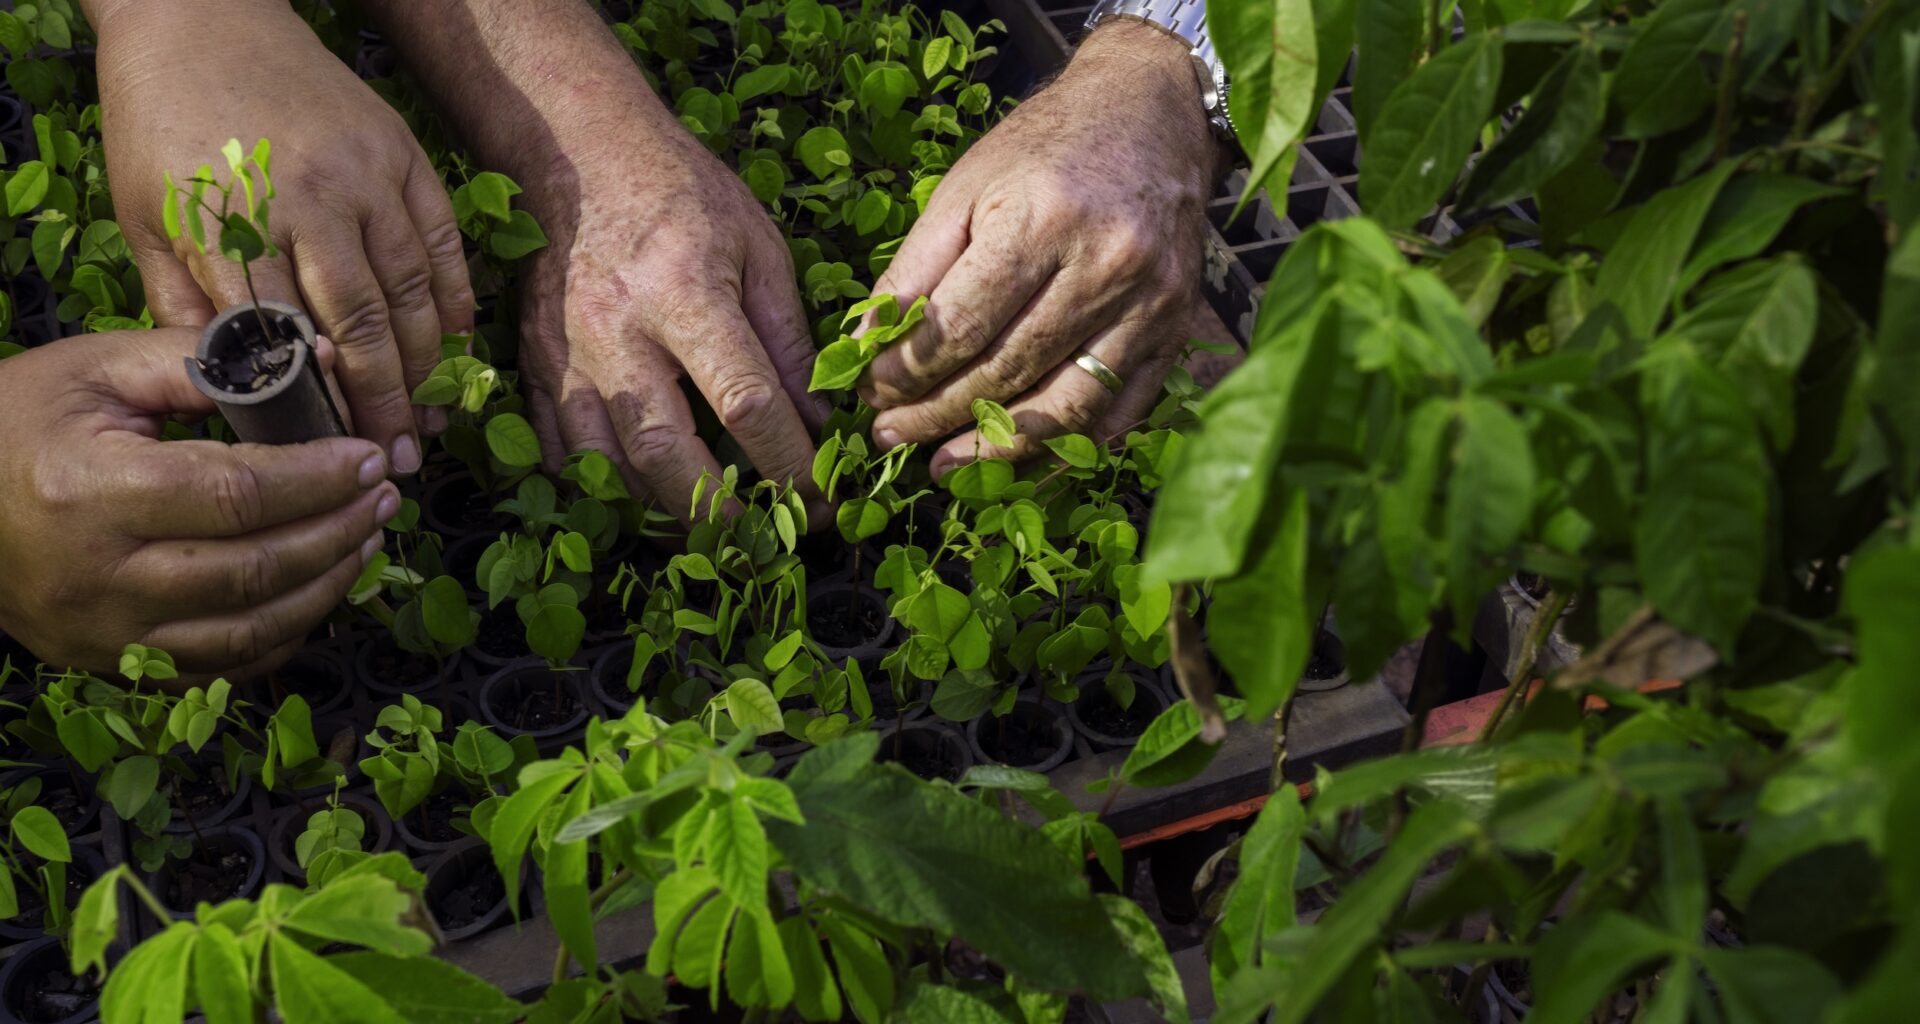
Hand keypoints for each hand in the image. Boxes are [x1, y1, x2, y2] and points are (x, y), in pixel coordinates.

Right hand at [0, 329, 399, 683]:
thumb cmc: (15, 421)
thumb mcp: (94, 369)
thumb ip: (199, 363)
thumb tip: (307, 359)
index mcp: (90, 493)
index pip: (235, 495)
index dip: (317, 480)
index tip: (367, 458)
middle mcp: (100, 578)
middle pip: (255, 570)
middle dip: (338, 531)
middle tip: (383, 495)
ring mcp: (106, 634)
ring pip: (249, 630)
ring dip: (325, 586)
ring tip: (364, 537)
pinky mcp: (112, 663)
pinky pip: (222, 667)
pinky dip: (283, 633)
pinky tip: (316, 589)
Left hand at [90, 0, 473, 474]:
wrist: (201, 17)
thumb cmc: (163, 124)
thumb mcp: (147, 217)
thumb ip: (185, 304)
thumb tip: (227, 390)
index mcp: (236, 221)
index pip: (286, 338)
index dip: (316, 405)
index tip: (330, 456)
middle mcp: (311, 199)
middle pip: (361, 323)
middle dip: (384, 400)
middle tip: (397, 457)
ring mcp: (368, 175)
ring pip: (412, 289)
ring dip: (424, 362)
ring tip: (425, 415)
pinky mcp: (404, 155)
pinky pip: (443, 242)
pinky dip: (453, 298)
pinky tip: (451, 343)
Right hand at [514, 114, 826, 518]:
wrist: (579, 157)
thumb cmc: (684, 197)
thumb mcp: (759, 249)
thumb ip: (789, 340)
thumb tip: (818, 423)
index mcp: (684, 294)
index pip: (745, 403)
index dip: (789, 464)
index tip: (820, 499)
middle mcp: (617, 333)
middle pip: (665, 453)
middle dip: (720, 513)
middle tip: (766, 539)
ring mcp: (565, 356)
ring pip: (607, 466)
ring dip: (663, 512)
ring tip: (713, 531)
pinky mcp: (533, 367)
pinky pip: (562, 453)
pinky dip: (605, 488)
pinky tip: (646, 499)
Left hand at [859, 21, 1223, 476]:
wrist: (1151, 112)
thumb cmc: (1045, 147)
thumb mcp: (965, 185)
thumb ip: (914, 269)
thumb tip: (865, 349)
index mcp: (1041, 220)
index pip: (960, 327)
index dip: (906, 373)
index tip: (869, 394)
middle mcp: (1103, 266)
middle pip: (1006, 371)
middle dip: (937, 416)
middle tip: (890, 438)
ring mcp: (1148, 305)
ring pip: (1063, 407)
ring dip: (996, 449)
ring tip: (944, 467)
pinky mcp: (1174, 332)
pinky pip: (1116, 414)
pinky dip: (1063, 449)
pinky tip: (1016, 461)